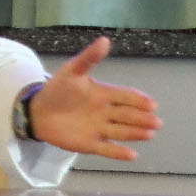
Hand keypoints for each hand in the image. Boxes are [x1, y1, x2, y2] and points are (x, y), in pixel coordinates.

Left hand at [28, 37, 159, 160]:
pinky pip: (107, 149)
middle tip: (157, 122)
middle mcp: (104, 112)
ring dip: (135, 133)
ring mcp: (98, 128)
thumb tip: (104, 40)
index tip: (152, 104)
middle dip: (143, 119)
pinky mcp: (89, 144)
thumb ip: (89, 58)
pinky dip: (119, 152)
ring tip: (150, 134)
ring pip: (121, 131)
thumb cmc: (57, 90)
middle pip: (127, 115)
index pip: (125, 96)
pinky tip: (133, 155)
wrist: (37, 111)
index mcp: (102, 94)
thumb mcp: (73, 71)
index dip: (138, 100)